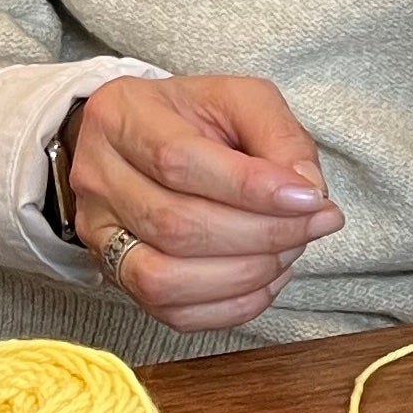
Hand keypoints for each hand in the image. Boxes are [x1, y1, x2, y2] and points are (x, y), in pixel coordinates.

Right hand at [64, 73, 342, 332]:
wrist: (145, 143)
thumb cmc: (195, 118)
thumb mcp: (241, 99)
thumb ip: (279, 134)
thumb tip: (307, 191)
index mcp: (121, 116)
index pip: (179, 161)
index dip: (251, 188)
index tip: (310, 198)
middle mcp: (97, 177)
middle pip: (175, 225)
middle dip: (261, 234)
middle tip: (315, 223)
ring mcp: (98, 233)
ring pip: (165, 278)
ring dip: (244, 274)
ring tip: (290, 250)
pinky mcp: (115, 277)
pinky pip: (171, 313)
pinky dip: (231, 306)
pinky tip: (266, 279)